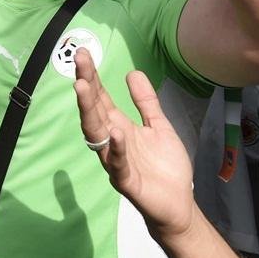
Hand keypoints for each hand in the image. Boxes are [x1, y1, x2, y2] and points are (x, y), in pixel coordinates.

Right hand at [73, 49, 194, 239]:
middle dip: (86, 85)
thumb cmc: (165, 166)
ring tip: (84, 88)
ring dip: (89, 111)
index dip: (93, 77)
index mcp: (118, 126)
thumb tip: (133, 73)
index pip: (101, 98)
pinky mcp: (126, 180)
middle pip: (94, 110)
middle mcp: (110, 140)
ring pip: (97, 133)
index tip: (84, 54)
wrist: (178, 203)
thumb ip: (146, 102)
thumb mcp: (158, 126)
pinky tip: (115, 132)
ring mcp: (115, 160)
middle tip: (80, 61)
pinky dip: (115, 148)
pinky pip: (117, 163)